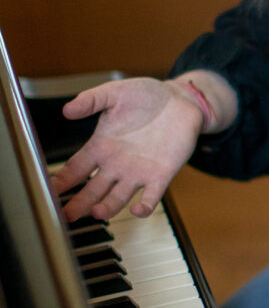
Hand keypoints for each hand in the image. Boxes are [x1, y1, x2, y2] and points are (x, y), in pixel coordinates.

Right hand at [51, 77, 205, 221]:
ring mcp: (138, 172)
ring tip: (96, 212)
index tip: (49, 192)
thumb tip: (67, 109)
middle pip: (92, 190)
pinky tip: (137, 210)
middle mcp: (117, 164)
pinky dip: (144, 207)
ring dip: (107, 207)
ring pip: (117, 198)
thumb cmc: (147, 95)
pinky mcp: (161, 175)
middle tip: (67, 215)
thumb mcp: (116, 92)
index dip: (62, 181)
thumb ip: (92, 100)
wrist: (181, 98)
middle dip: (78, 203)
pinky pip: (151, 197)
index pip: (75, 169)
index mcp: (102, 146)